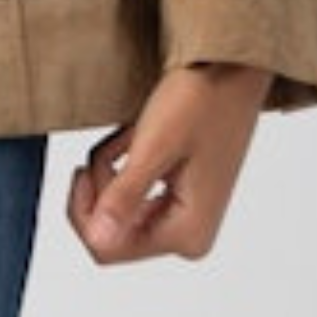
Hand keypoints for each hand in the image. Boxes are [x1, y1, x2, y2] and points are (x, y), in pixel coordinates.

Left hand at [67, 62, 273, 263]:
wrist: (232, 68)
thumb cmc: (200, 100)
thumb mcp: (153, 146)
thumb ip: (124, 197)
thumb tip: (99, 240)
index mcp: (187, 234)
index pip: (108, 247)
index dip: (84, 211)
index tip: (83, 167)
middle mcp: (189, 236)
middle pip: (113, 231)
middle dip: (99, 187)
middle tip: (107, 146)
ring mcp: (186, 217)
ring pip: (120, 210)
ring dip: (111, 171)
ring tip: (128, 135)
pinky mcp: (182, 197)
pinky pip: (135, 194)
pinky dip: (124, 164)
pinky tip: (135, 137)